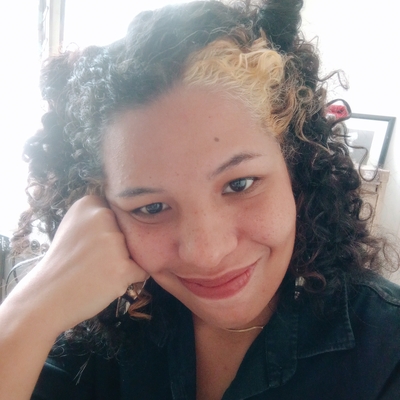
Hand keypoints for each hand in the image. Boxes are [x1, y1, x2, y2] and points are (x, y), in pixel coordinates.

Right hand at [6, 195, 147, 334]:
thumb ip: (97, 218)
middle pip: (129, 231)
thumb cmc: (63, 263)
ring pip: (135, 250)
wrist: (46, 298)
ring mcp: (113, 241)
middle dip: (119, 247)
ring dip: (124, 262)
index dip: (109, 232)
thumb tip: (128, 215)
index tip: (90, 243)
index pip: (118, 214)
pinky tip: (107, 282)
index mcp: (89, 203)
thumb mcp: (73, 226)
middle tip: (94, 260)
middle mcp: (102, 216)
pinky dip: (131, 279)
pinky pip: (141, 270)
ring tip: (99, 272)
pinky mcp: (123, 267)